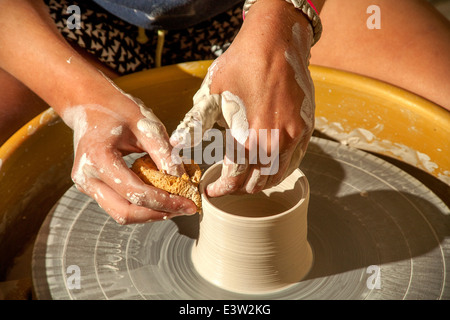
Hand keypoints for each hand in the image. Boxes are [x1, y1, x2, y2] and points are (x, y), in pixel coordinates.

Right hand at [64, 83, 196, 223]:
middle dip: (158, 213)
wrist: (88, 102)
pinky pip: (118, 204)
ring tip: (175, 203)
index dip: (165, 202)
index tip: (188, 203)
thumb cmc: (117, 108)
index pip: (135, 192)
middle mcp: (86, 177)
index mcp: (97, 157)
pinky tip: (160, 196)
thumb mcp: (146, 125)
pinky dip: (141, 205)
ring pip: (121, 213)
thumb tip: (183, 180)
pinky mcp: (92, 187)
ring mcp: (86, 184)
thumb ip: (165, 154)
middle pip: (126, 212)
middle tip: (184, 207)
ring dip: (150, 212)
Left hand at [170, 0, 315, 195]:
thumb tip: (176, 145)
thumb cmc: (242, 65)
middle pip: (258, 182)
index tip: (212, 191)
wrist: (276, 40)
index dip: (222, 189)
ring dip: (260, 181)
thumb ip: (197, 124)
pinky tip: (269, 163)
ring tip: (247, 177)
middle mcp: (275, 141)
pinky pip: (295, 161)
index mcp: (249, 136)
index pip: (235, 178)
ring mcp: (294, 136)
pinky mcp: (306, 128)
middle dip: (240, 188)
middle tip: (229, 184)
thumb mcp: (213, 94)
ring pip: (278, 175)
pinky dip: (279, 169)